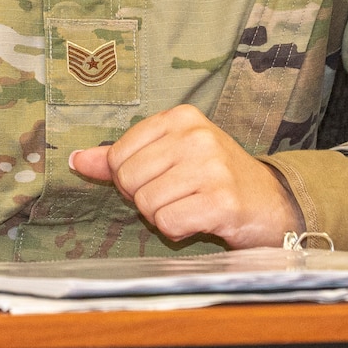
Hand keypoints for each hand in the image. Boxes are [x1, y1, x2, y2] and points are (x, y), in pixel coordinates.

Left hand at [68, 105, 302, 248]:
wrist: (272, 203)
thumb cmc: (214, 178)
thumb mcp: (170, 155)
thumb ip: (120, 157)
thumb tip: (76, 160)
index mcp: (181, 117)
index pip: (118, 154)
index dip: (130, 178)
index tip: (162, 178)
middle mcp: (196, 136)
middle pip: (128, 180)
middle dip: (145, 198)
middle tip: (178, 196)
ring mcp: (211, 167)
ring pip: (147, 204)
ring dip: (163, 216)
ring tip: (191, 207)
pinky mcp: (222, 200)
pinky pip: (168, 223)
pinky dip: (178, 230)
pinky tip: (201, 220)